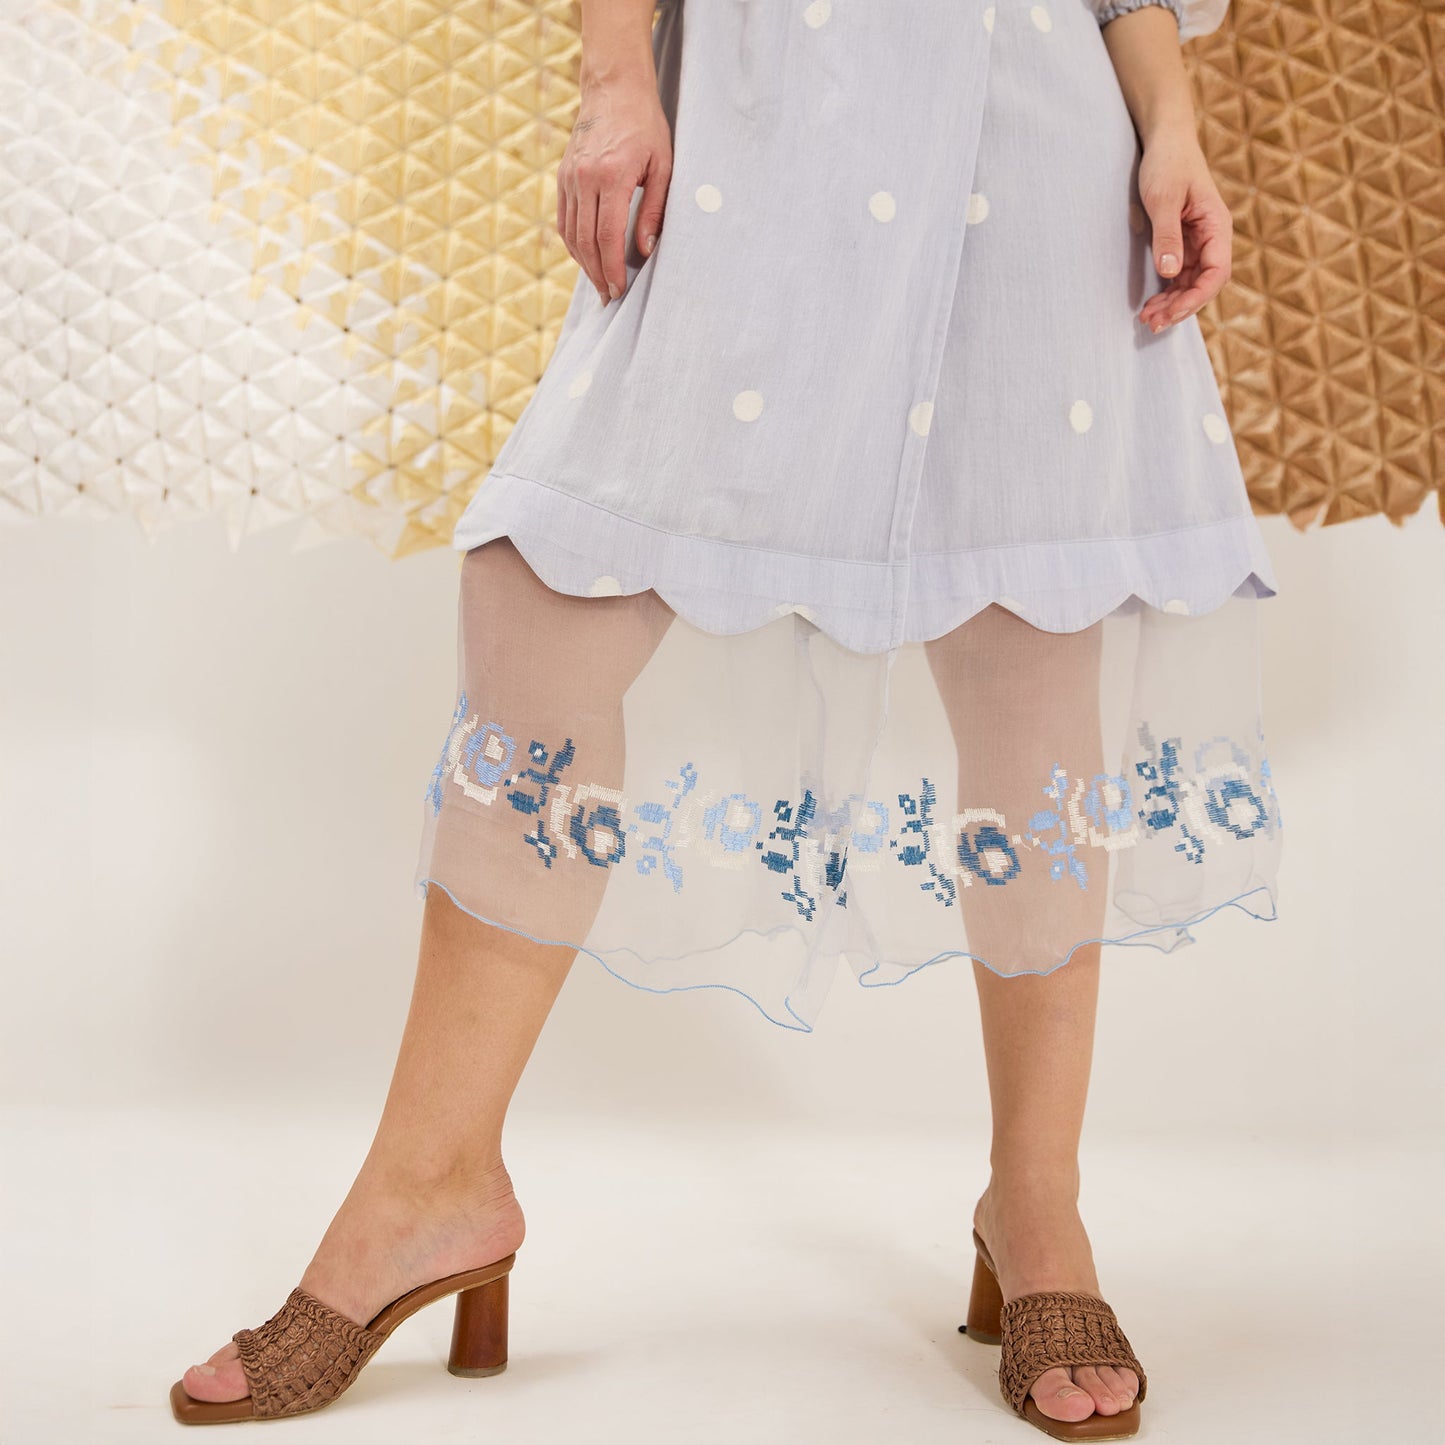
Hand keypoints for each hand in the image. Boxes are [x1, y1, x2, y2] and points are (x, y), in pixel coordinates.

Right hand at [557, 75, 672, 305]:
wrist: (614, 89)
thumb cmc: (646, 127)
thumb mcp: (662, 166)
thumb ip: (654, 210)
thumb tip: (645, 250)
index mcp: (612, 175)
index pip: (607, 236)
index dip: (612, 269)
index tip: (619, 290)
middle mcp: (585, 177)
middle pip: (586, 241)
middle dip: (598, 274)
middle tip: (609, 297)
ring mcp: (569, 177)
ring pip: (571, 234)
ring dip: (584, 264)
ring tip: (599, 284)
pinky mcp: (563, 176)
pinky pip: (564, 220)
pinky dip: (573, 244)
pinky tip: (587, 259)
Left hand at [1135, 130, 1232, 332]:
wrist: (1165, 142)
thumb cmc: (1168, 164)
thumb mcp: (1164, 199)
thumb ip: (1168, 235)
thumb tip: (1171, 272)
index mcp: (1217, 226)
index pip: (1217, 272)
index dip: (1196, 297)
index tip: (1172, 313)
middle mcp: (1212, 238)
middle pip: (1204, 284)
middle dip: (1181, 307)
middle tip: (1152, 323)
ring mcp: (1198, 243)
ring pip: (1191, 284)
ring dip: (1172, 304)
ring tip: (1147, 320)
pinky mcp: (1184, 244)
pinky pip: (1180, 276)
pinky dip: (1167, 293)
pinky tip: (1151, 305)